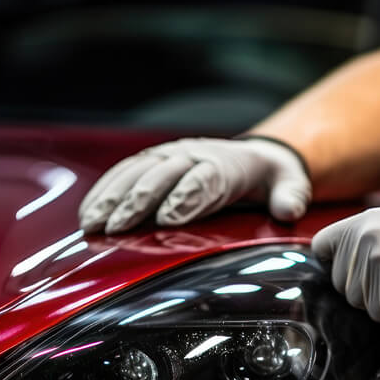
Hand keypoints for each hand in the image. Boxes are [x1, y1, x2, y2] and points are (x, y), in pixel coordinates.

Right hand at [78, 136, 310, 233]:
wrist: (251, 155)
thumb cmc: (268, 177)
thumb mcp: (288, 182)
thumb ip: (291, 195)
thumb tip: (289, 208)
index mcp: (225, 162)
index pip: (203, 178)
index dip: (185, 197)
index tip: (167, 219)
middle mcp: (192, 154)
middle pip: (162, 176)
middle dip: (138, 201)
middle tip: (118, 226)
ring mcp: (168, 156)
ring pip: (136, 173)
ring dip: (112, 197)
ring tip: (93, 223)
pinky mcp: (150, 162)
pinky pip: (122, 173)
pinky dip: (103, 192)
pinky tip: (88, 215)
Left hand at [311, 199, 379, 323]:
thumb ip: (367, 235)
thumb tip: (342, 256)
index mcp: (362, 223)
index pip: (322, 248)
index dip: (335, 260)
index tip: (351, 266)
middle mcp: (364, 247)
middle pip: (341, 283)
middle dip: (364, 286)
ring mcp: (379, 274)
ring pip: (363, 304)